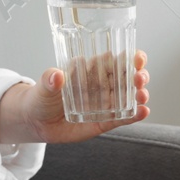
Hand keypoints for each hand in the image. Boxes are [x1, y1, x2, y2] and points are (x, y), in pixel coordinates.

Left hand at [24, 50, 149, 143]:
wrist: (36, 122)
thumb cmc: (41, 97)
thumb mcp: (43, 87)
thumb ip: (50, 80)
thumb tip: (56, 76)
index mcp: (91, 70)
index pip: (114, 61)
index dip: (129, 58)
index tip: (137, 58)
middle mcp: (102, 85)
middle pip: (127, 78)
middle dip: (138, 76)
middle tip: (140, 78)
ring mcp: (104, 104)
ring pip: (128, 97)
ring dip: (139, 95)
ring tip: (142, 96)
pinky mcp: (104, 121)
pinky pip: (122, 118)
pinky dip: (134, 115)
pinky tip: (143, 112)